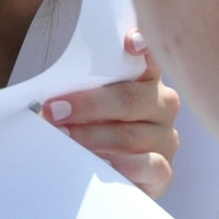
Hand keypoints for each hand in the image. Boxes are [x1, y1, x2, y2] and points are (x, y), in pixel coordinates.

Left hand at [41, 31, 180, 197]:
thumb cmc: (84, 126)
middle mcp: (162, 104)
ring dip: (94, 136)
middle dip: (90, 104)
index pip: (149, 56)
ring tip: (64, 138)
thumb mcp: (78, 102)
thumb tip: (52, 94)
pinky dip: (122, 164)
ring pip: (133, 135)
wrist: (95, 176)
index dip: (144, 46)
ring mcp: (166, 137)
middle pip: (133, 99)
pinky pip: (148, 166)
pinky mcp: (164, 170)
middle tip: (54, 110)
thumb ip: (76, 89)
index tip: (129, 43)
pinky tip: (101, 162)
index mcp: (144, 78)